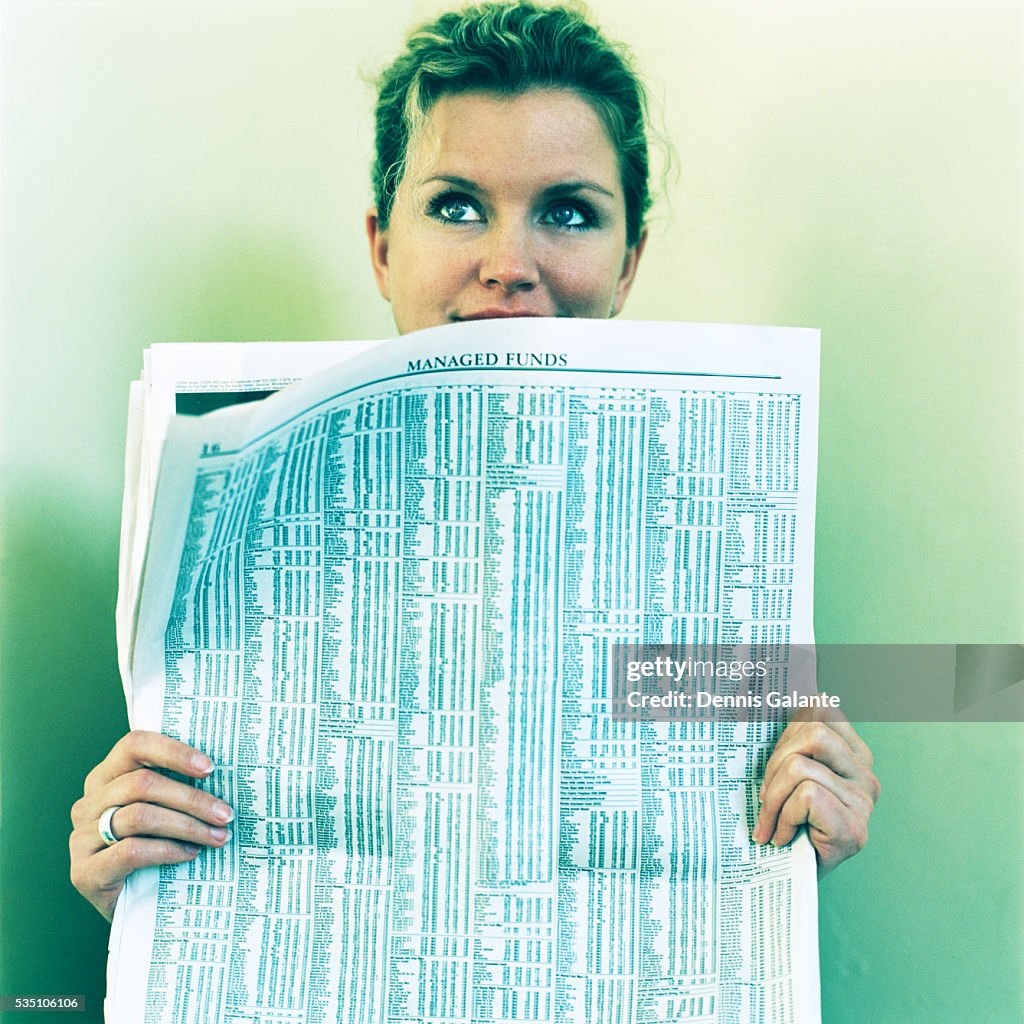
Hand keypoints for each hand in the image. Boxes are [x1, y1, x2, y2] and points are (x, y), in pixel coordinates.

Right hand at [69, 730, 233, 920]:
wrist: (132, 906)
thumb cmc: (155, 848)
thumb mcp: (163, 811)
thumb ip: (177, 787)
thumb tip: (227, 775)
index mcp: (106, 776)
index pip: (134, 745)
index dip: (173, 752)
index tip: (209, 768)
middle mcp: (88, 803)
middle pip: (143, 784)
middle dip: (192, 799)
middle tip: (225, 814)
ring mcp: (81, 838)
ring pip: (140, 816)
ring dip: (187, 826)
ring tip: (217, 836)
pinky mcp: (84, 872)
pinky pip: (131, 851)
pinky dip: (168, 850)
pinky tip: (190, 854)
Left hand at [753, 708, 879, 877]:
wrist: (791, 879)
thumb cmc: (785, 820)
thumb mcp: (785, 771)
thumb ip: (788, 740)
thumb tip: (758, 704)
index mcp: (852, 753)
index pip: (820, 708)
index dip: (787, 729)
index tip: (774, 761)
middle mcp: (865, 774)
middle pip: (812, 732)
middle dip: (775, 761)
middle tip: (765, 795)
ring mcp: (863, 802)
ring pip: (801, 766)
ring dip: (774, 795)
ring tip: (770, 820)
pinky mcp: (854, 828)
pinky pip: (806, 797)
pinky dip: (783, 817)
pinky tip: (782, 836)